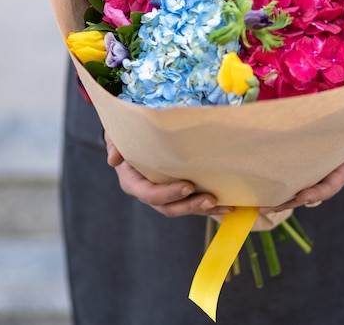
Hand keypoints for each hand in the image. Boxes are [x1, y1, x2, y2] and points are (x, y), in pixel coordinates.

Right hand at [104, 132, 233, 217]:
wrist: (136, 135)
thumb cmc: (127, 134)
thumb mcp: (117, 136)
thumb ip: (115, 145)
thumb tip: (113, 160)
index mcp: (133, 182)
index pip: (150, 194)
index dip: (169, 193)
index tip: (188, 185)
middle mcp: (149, 193)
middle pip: (169, 207)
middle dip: (190, 206)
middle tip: (210, 199)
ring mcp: (165, 195)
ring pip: (184, 208)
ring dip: (204, 209)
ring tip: (223, 205)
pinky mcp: (178, 193)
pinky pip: (193, 202)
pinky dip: (210, 205)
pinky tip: (229, 204)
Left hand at [260, 116, 343, 213]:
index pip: (330, 186)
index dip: (316, 193)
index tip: (301, 197)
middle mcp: (329, 176)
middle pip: (307, 194)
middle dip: (287, 202)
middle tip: (265, 207)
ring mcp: (317, 172)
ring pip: (297, 188)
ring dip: (278, 197)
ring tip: (257, 203)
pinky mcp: (308, 164)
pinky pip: (293, 175)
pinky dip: (279, 181)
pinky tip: (261, 185)